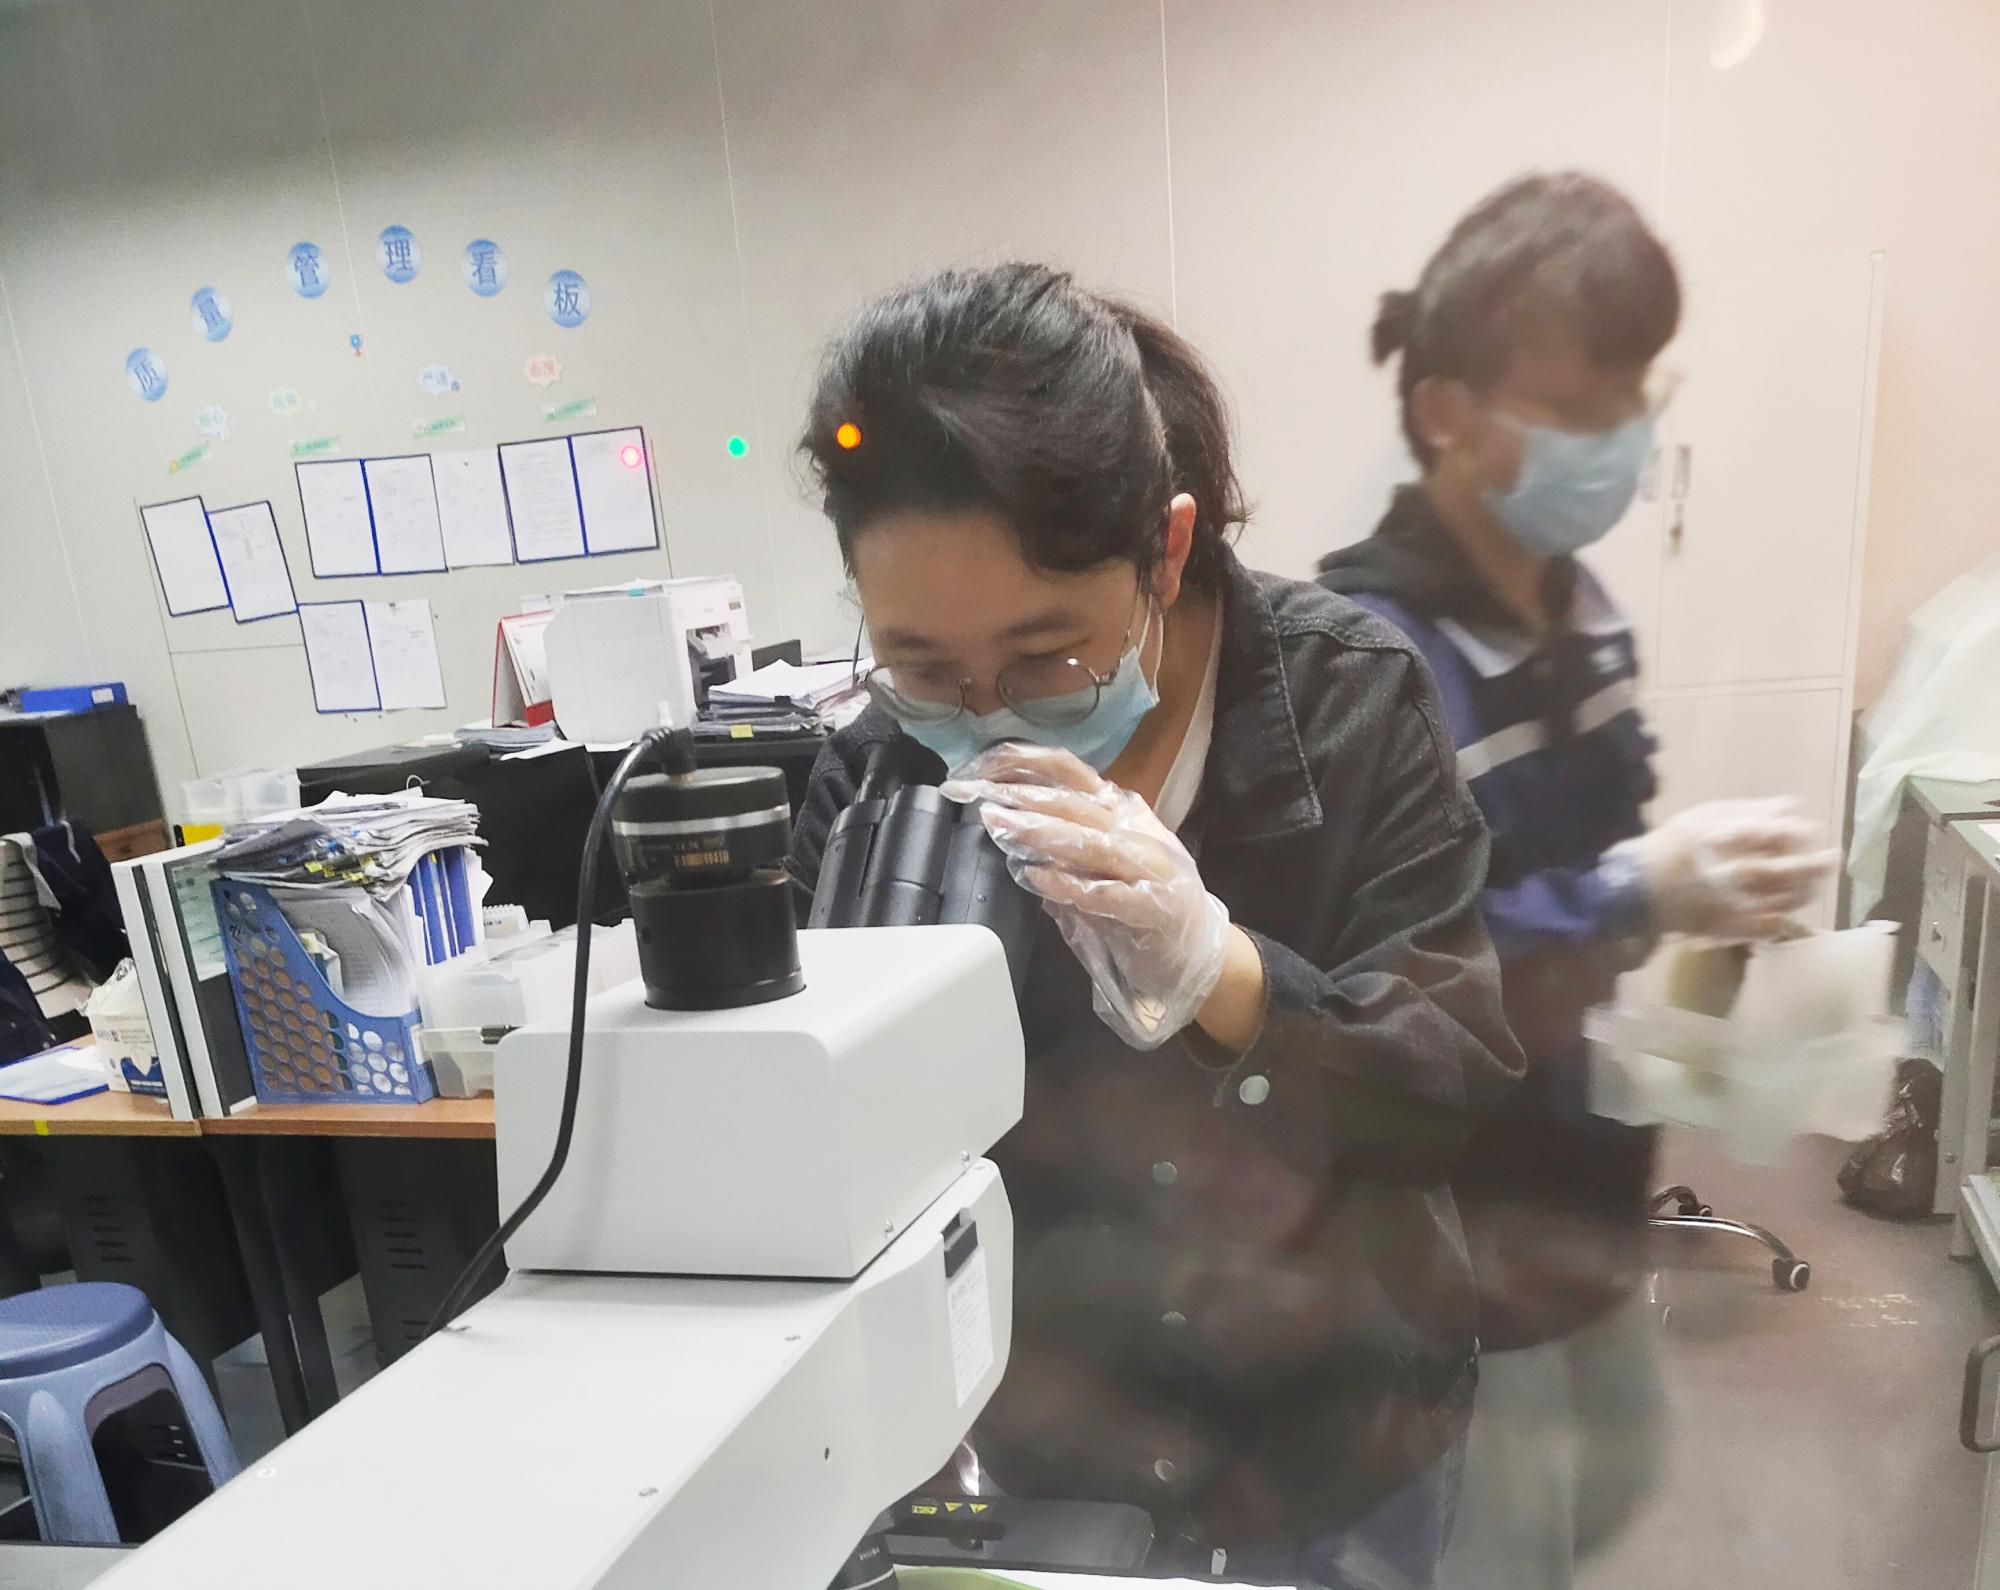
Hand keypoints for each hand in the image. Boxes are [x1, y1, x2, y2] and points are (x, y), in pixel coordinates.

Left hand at [942, 743, 1236, 1049]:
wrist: (1201, 954)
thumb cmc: (1142, 907)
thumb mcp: (1099, 868)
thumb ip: (1060, 851)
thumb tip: (1009, 832)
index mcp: (1120, 815)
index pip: (1073, 775)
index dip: (1028, 764)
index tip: (984, 765)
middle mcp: (1134, 832)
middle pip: (1075, 803)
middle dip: (1023, 797)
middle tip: (978, 796)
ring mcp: (1148, 869)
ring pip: (1090, 841)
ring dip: (1042, 832)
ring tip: (1001, 825)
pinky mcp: (1152, 908)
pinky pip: (1105, 892)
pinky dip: (1070, 884)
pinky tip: (1037, 878)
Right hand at [1607, 797, 1838, 939]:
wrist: (1638, 890)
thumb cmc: (1672, 847)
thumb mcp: (1702, 817)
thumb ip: (1748, 811)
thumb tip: (1792, 806)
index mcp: (1718, 840)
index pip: (1770, 835)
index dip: (1797, 833)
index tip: (1811, 830)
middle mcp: (1726, 873)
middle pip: (1782, 871)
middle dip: (1814, 865)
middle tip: (1833, 856)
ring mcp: (1728, 904)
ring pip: (1781, 900)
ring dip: (1807, 890)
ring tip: (1817, 881)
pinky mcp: (1728, 927)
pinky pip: (1768, 925)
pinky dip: (1787, 915)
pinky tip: (1793, 906)